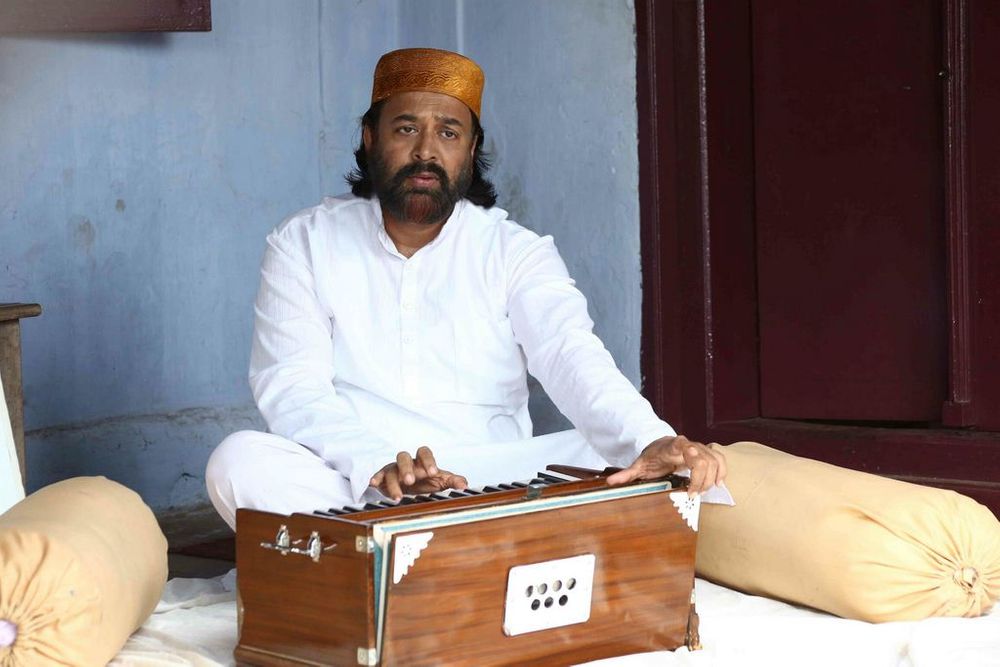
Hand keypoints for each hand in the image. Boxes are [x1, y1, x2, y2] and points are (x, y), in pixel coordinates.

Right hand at [369, 446, 467, 499]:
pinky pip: (378, 476)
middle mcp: (406, 462)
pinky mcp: (383, 478)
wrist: (411, 487)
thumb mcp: (440, 481)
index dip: (428, 460)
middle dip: (406, 468)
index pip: (424, 452)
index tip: (433, 472)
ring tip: (397, 498)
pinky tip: (374, 484)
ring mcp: (393, 469)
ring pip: (390, 470)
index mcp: (421, 460)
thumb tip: (465, 484)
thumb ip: (452, 481)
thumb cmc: (426, 480)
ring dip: (393, 483)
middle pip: (403, 456)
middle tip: (411, 481)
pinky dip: (376, 479)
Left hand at [606, 435, 726, 494]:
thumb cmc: (652, 456)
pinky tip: (717, 484)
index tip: (690, 474)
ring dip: (711, 479)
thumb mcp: (639, 465)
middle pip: (703, 459)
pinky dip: (722, 472)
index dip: (690, 455)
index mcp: (672, 446)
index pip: (682, 446)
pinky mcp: (707, 453)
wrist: (662, 445)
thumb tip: (610, 483)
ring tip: (701, 492)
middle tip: (691, 494)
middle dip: (700, 480)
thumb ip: (626, 474)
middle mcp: (688, 445)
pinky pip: (720, 460)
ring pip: (714, 460)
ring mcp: (700, 448)